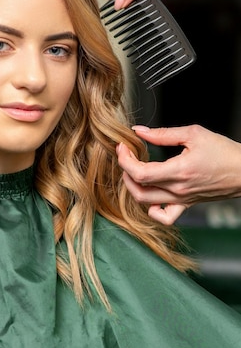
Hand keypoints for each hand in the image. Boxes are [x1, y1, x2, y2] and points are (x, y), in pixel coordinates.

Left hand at [116, 124, 240, 224]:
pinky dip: (152, 209)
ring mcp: (182, 200)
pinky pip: (165, 216)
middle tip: (126, 155)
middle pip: (138, 189)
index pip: (140, 173)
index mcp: (179, 171)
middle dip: (125, 170)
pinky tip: (151, 194)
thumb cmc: (224, 152)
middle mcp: (178, 190)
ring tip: (133, 170)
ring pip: (146, 202)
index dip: (125, 160)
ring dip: (133, 186)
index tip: (123, 147)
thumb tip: (140, 131)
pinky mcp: (187, 204)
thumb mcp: (193, 134)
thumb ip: (163, 134)